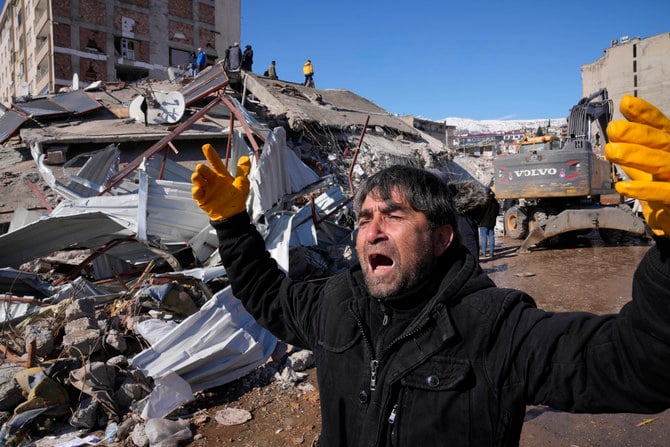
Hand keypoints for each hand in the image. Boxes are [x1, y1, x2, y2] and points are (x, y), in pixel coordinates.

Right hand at [191, 144, 250, 221]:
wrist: (233, 215)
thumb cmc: (237, 199)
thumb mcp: (242, 184)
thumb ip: (242, 172)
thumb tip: (246, 158)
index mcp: (221, 176)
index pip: (215, 163)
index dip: (211, 155)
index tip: (206, 146)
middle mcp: (212, 181)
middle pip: (203, 170)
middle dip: (201, 168)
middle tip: (201, 168)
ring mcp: (206, 189)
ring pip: (197, 179)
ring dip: (196, 177)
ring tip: (197, 176)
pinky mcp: (202, 199)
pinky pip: (196, 193)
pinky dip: (196, 191)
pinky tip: (199, 189)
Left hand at [605, 95, 669, 236]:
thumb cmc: (666, 193)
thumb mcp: (648, 174)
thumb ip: (634, 159)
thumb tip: (613, 142)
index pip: (660, 127)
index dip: (645, 114)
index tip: (626, 102)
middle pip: (660, 141)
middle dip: (637, 133)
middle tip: (613, 128)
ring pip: (660, 162)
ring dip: (635, 156)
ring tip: (611, 151)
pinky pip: (663, 193)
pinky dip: (643, 190)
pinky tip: (622, 187)